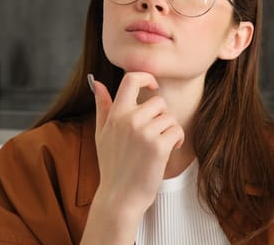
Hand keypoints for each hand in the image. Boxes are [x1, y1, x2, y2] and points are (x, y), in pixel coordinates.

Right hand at [89, 72, 184, 218]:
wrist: (120, 197)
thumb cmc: (112, 165)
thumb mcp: (102, 134)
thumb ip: (103, 106)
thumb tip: (96, 83)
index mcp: (115, 114)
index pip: (131, 79)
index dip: (146, 77)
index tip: (153, 86)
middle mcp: (129, 120)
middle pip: (159, 102)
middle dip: (162, 117)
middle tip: (155, 134)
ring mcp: (144, 132)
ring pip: (169, 117)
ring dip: (169, 130)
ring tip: (159, 146)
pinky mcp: (158, 146)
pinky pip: (177, 130)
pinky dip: (176, 140)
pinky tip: (168, 150)